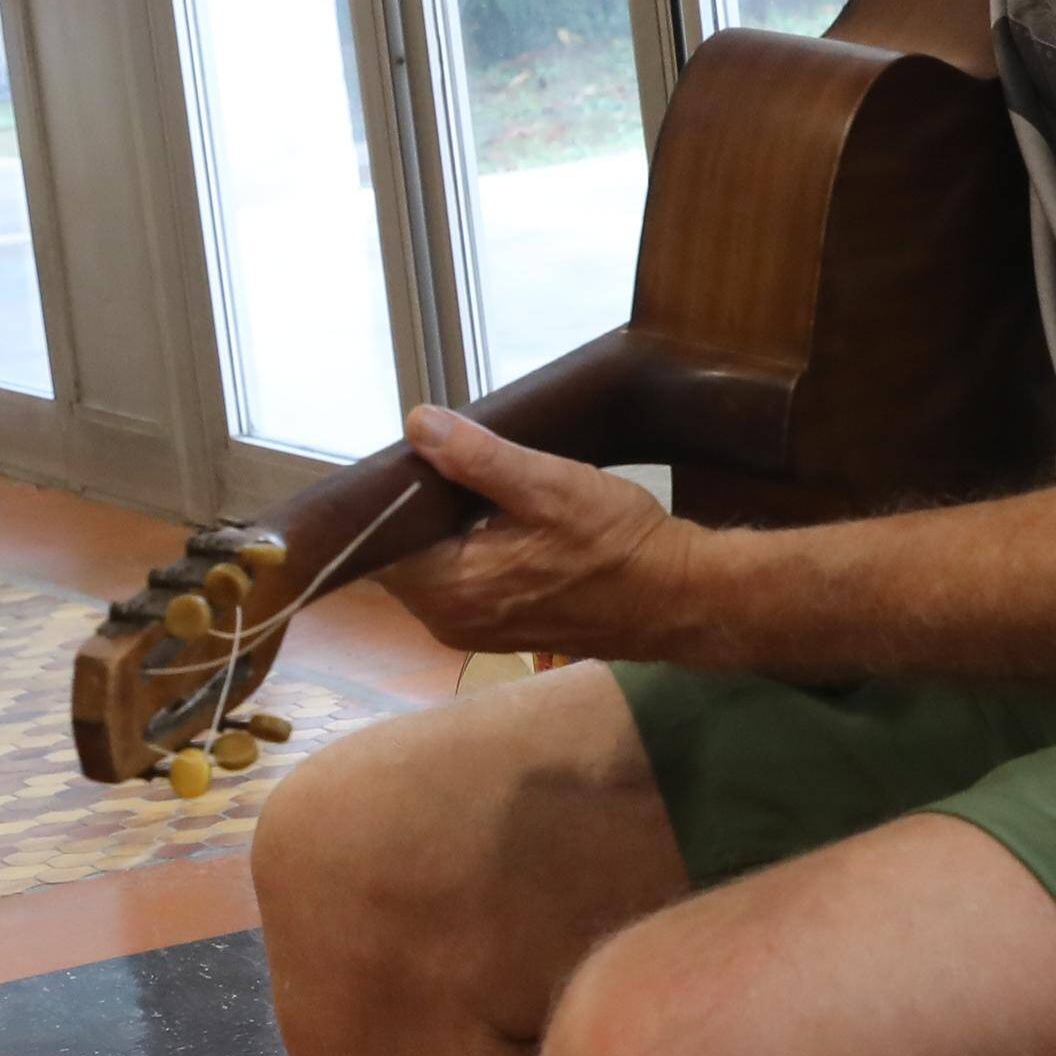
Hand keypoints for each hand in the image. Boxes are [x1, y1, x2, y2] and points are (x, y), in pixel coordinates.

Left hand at [372, 406, 685, 656]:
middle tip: (443, 459)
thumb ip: (478, 459)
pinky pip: (455, 581)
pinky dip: (462, 548)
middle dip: (414, 508)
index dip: (384, 497)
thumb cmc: (618, 545)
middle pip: (397, 555)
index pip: (377, 543)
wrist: (677, 598)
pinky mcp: (494, 628)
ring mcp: (470, 630)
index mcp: (450, 590)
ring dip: (439, 526)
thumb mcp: (549, 486)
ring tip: (468, 481)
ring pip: (426, 567)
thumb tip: (419, 425)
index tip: (405, 458)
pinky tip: (489, 517)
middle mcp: (448, 620)